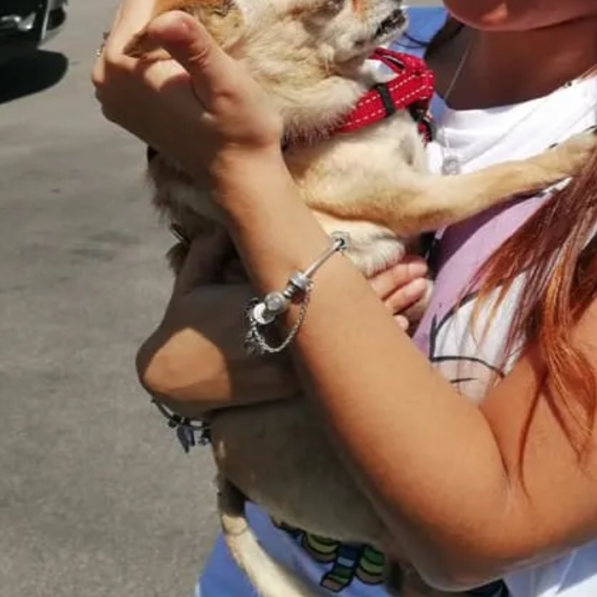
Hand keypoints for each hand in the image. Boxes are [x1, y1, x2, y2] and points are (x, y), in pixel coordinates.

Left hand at [92, 0, 282, 186]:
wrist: (238, 176)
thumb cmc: (239, 129)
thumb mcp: (224, 83)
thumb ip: (194, 47)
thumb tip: (167, 14)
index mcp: (126, 64)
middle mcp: (106, 74)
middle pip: (136, 3)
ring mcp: (112, 89)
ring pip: (135, 22)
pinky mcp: (125, 98)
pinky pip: (137, 45)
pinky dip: (158, 21)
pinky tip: (181, 9)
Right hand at [139, 238, 431, 413]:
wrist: (174, 376)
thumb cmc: (185, 320)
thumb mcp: (193, 275)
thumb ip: (213, 245)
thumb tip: (230, 214)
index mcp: (268, 298)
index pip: (331, 283)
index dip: (370, 270)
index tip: (401, 254)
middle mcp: (287, 330)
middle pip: (350, 308)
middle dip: (390, 289)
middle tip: (422, 272)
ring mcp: (293, 360)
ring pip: (351, 338)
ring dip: (388, 315)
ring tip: (421, 295)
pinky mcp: (292, 383)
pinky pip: (341, 363)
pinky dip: (367, 349)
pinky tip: (397, 332)